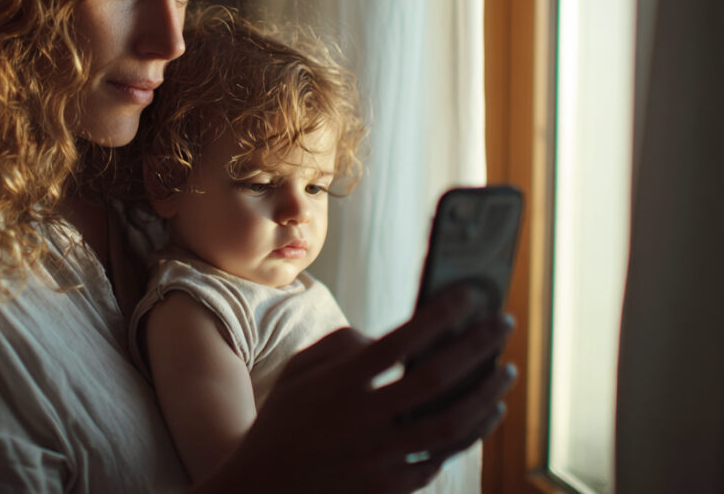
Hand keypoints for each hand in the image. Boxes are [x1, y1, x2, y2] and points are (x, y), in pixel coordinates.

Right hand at [196, 283, 515, 493]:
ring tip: (505, 371)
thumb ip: (342, 344)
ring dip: (485, 395)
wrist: (264, 489)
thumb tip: (392, 337)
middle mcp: (360, 422)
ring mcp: (378, 460)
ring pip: (450, 426)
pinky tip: (482, 413)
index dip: (438, 316)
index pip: (398, 342)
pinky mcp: (390, 490)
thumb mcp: (297, 370)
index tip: (468, 295)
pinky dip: (466, 434)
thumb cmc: (285, 420)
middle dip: (476, 347)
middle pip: (434, 380)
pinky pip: (440, 459)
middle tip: (503, 323)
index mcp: (336, 385)